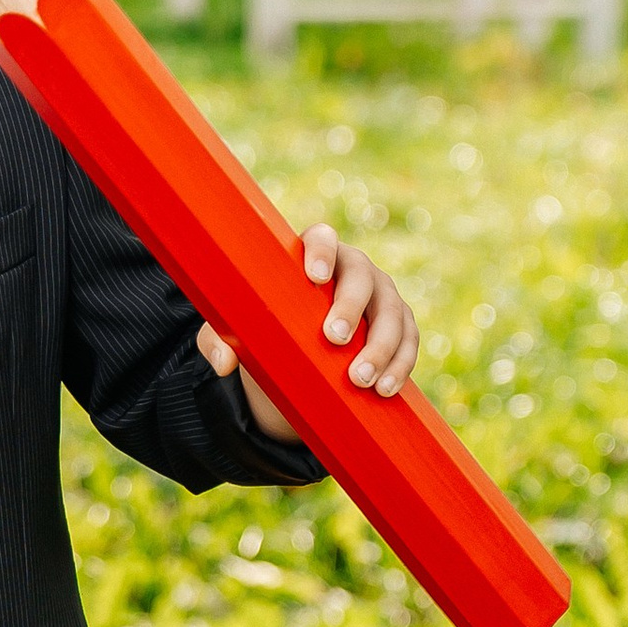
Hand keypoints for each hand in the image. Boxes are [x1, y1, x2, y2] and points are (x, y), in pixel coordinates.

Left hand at [197, 225, 420, 442]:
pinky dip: (401, 363)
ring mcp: (382, 294)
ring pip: (393, 311)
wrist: (301, 349)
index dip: (322, 251)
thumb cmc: (267, 327)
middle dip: (352, 307)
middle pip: (362, 276)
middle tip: (334, 338)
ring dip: (381, 346)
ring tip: (359, 380)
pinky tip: (385, 388)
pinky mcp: (400, 324)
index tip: (315, 277)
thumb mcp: (236, 332)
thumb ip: (218, 340)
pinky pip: (409, 339)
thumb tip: (224, 363)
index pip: (323, 238)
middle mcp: (354, 268)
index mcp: (314, 255)